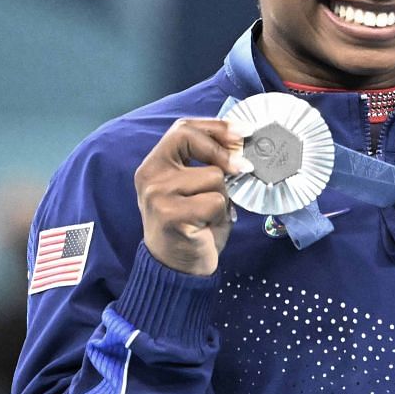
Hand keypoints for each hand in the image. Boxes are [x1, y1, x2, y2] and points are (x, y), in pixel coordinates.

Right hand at [135, 118, 244, 276]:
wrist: (178, 267)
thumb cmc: (194, 225)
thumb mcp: (198, 189)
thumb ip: (211, 165)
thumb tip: (244, 145)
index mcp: (155, 164)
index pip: (182, 128)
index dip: (216, 127)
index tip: (243, 132)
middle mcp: (150, 175)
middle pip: (190, 140)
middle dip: (223, 152)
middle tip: (244, 167)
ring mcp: (156, 194)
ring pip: (212, 176)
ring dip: (223, 195)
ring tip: (210, 213)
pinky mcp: (169, 214)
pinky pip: (215, 201)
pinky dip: (220, 214)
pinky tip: (207, 226)